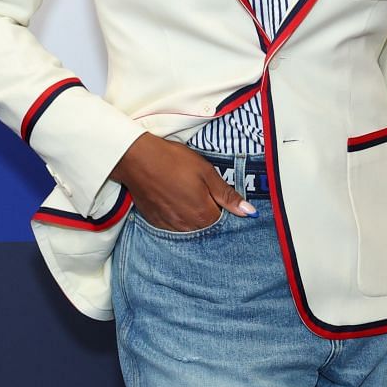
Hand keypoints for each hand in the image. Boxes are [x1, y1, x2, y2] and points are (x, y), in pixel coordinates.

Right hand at [108, 133, 254, 231]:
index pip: (223, 220)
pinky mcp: (155, 222)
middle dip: (208, 210)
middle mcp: (187, 227)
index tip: (215, 192)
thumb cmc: (173, 161)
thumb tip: (249, 213)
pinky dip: (177, 215)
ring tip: (184, 192)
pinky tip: (172, 198)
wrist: (137, 159)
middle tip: (199, 189)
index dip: (221, 205)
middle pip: (206, 225)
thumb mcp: (206, 172)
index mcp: (203, 215)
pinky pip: (173, 225)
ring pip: (190, 227)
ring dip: (192, 214)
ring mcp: (169, 226)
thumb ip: (227, 195)